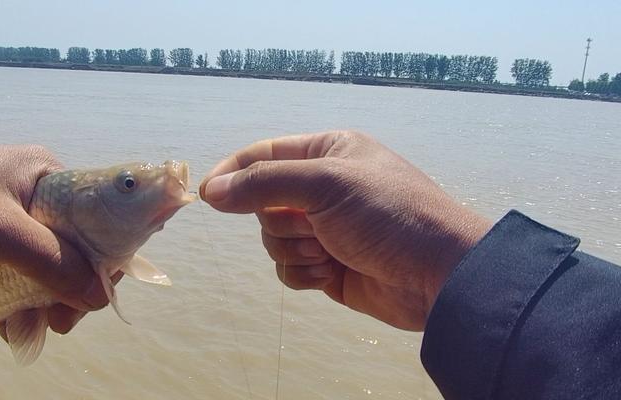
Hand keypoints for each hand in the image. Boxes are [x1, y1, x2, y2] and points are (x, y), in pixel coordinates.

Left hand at [0, 144, 114, 332]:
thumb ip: (51, 262)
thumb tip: (99, 297)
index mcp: (45, 175)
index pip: (97, 217)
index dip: (104, 256)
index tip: (97, 293)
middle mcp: (34, 195)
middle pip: (75, 249)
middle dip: (72, 288)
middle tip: (62, 321)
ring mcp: (9, 222)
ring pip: (46, 268)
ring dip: (45, 300)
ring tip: (32, 327)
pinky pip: (18, 276)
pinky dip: (20, 301)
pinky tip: (10, 322)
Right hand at [200, 131, 491, 330]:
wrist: (438, 275)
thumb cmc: (388, 214)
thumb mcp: (326, 184)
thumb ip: (263, 184)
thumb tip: (211, 191)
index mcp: (328, 153)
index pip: (264, 155)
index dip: (233, 172)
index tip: (208, 194)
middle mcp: (324, 188)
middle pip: (264, 203)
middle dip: (282, 222)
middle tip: (313, 226)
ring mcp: (325, 229)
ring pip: (273, 240)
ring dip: (295, 250)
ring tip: (331, 252)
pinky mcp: (328, 266)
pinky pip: (289, 269)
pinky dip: (304, 273)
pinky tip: (332, 273)